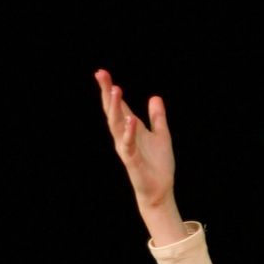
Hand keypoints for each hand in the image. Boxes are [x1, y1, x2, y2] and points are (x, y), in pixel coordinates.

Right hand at [95, 70, 175, 214]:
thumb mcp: (161, 135)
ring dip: (115, 107)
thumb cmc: (158, 164)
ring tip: (115, 90)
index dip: (110, 89)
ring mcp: (125, 147)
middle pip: (111, 111)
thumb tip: (155, 97)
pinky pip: (128, 144)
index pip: (118, 106)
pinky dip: (129, 131)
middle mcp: (123, 136)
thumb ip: (157, 117)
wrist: (160, 190)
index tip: (102, 73)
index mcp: (130, 129)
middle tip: (101, 74)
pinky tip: (130, 119)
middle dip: (106, 93)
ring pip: (116, 124)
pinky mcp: (131, 160)